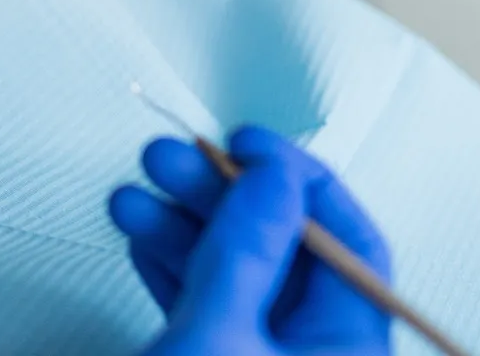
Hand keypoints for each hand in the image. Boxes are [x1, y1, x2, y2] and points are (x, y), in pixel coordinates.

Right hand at [108, 126, 392, 355]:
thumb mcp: (219, 334)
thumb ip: (244, 252)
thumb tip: (272, 178)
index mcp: (346, 346)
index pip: (346, 242)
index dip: (296, 181)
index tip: (246, 144)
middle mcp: (313, 351)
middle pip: (280, 249)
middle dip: (216, 197)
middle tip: (169, 160)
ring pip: (234, 274)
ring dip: (179, 228)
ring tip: (133, 198)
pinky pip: (208, 304)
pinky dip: (173, 269)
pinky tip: (142, 240)